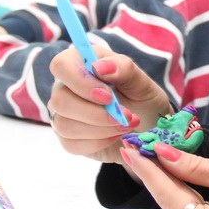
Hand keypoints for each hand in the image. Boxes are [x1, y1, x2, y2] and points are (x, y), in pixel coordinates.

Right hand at [47, 47, 168, 161]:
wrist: (147, 127)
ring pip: (64, 125)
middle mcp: (65, 87)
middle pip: (60, 100)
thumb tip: (98, 67)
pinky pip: (72, 144)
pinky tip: (115, 136)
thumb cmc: (141, 98)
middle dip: (96, 113)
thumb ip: (123, 69)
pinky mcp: (67, 138)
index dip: (80, 81)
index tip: (107, 96)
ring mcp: (63, 114)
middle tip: (125, 116)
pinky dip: (99, 143)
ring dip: (101, 129)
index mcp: (80, 63)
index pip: (61, 65)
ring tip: (125, 126)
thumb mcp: (141, 81)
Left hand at [119, 143, 208, 208]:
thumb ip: (196, 167)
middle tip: (135, 147)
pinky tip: (174, 175)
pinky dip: (186, 196)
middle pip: (173, 206)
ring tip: (149, 156)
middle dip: (155, 176)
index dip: (148, 170)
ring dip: (169, 185)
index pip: (170, 196)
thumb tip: (163, 154)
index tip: (131, 148)